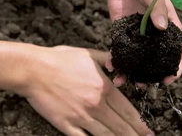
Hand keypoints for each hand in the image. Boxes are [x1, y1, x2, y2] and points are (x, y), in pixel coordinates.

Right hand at [19, 46, 152, 135]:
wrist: (34, 69)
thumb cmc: (61, 59)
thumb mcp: (90, 54)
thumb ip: (109, 60)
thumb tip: (120, 62)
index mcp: (104, 88)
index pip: (128, 110)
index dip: (140, 123)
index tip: (148, 131)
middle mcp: (96, 105)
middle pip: (120, 126)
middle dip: (134, 135)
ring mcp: (81, 117)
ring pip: (106, 135)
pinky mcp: (66, 124)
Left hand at [104, 0, 181, 85]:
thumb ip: (158, 9)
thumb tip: (162, 27)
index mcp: (168, 24)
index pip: (176, 49)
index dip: (175, 66)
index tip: (170, 79)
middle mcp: (154, 32)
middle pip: (155, 58)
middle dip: (150, 75)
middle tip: (144, 86)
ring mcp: (137, 33)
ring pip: (136, 57)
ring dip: (131, 71)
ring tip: (124, 82)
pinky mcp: (122, 30)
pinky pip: (120, 49)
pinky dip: (116, 59)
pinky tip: (111, 67)